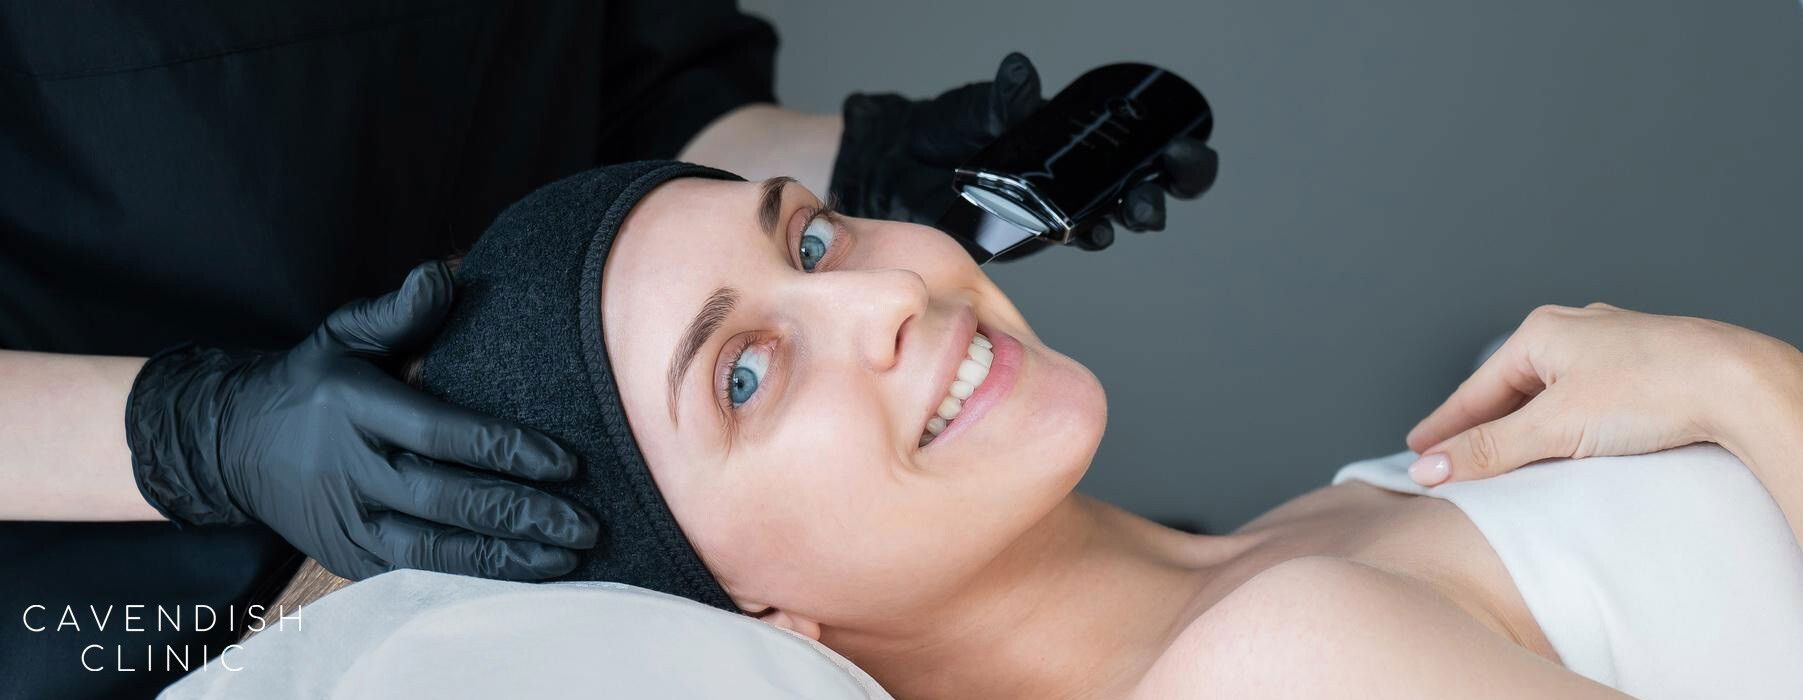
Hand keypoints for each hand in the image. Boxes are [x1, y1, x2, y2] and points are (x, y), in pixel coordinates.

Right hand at [126, 262, 598, 579]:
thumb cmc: (313, 381)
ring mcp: (349, 523)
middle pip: (449, 500)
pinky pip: (419, 572)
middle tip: (585, 524)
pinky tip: (522, 575)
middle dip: (522, 514)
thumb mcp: (343, 334)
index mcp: (355, 409)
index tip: (567, 462)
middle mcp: (352, 472)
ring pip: (438, 549)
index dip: (507, 450)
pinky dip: (473, 576)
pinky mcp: (349, 558)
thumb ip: (399, 311)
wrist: (230, 444)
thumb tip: (444, 274)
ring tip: (567, 557)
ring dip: (507, 558)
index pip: (442, 434)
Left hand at [829, 52, 1216, 255]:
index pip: (1137, 146)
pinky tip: (1093, 230)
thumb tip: (1021, 74)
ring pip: (1108, 218)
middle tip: (1164, 185)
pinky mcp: (1029, 235)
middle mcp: (1073, 178)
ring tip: (1133, 213)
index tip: (1185, 146)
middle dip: (1161, 189)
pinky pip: (1065, 238)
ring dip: (1126, 217)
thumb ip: (1005, 97)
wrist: (898, 167)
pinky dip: (1084, 234)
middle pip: (1136, 189)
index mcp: (1075, 140)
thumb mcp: (977, 107)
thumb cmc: (942, 130)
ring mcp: (1055, 209)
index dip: (1172, 150)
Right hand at [1403, 302, 1802, 485]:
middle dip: (1481, 426)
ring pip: (1549, 394)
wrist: (1740, 384)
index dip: (1443, 425)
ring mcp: (1612, 347)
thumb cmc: (1653, 390)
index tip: (1416, 451)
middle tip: (1452, 460)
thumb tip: (1428, 469)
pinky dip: (1562, 424)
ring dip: (1524, 427)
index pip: (1475, 390)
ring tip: (1504, 459)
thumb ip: (1486, 450)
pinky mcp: (1644, 367)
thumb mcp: (1554, 428)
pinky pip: (1583, 398)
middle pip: (1509, 390)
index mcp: (1542, 331)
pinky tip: (1565, 444)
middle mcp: (1574, 330)